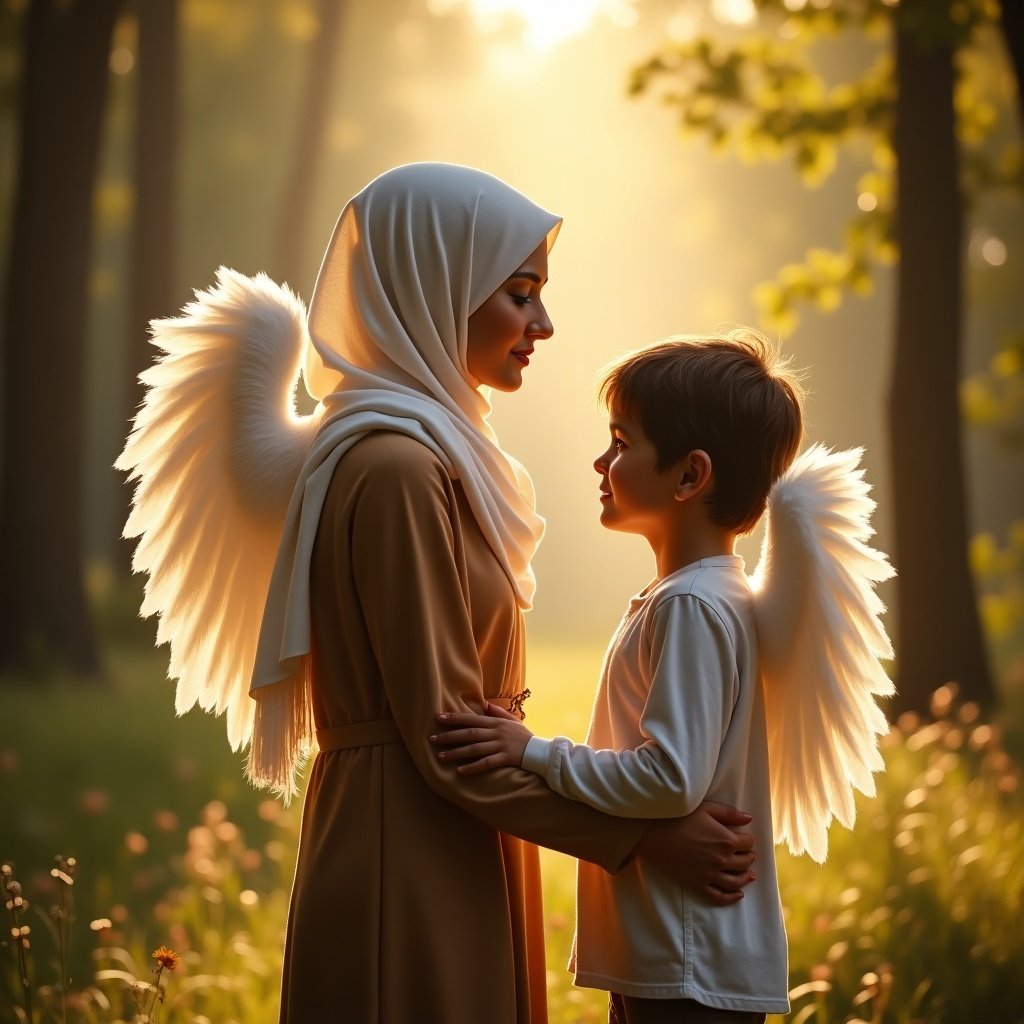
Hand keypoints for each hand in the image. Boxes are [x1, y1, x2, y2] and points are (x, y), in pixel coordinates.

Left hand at [430, 701, 533, 774]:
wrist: (540, 751)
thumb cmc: (523, 736)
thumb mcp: (512, 720)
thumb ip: (497, 712)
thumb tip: (483, 703)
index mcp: (495, 722)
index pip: (471, 719)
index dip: (454, 718)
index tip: (438, 719)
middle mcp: (496, 732)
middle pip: (469, 733)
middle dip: (449, 736)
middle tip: (431, 738)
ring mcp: (500, 746)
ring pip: (474, 748)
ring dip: (456, 752)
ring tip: (440, 756)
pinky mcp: (505, 759)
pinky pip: (486, 763)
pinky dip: (472, 767)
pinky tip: (460, 771)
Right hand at [634, 801, 755, 905]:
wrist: (653, 833)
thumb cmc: (679, 817)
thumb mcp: (706, 809)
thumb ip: (729, 814)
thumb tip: (749, 818)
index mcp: (726, 840)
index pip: (748, 843)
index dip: (747, 840)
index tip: (743, 838)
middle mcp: (721, 860)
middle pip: (745, 862)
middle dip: (748, 857)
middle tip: (747, 854)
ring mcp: (710, 874)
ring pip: (736, 881)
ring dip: (746, 878)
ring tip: (749, 874)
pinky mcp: (698, 884)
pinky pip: (719, 896)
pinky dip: (731, 897)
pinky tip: (738, 894)